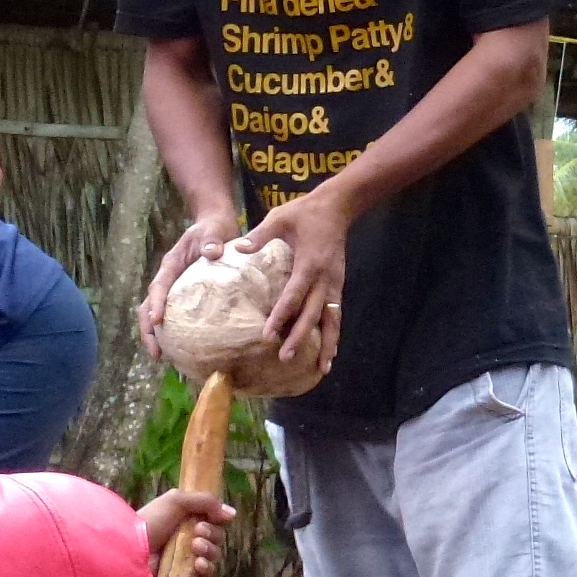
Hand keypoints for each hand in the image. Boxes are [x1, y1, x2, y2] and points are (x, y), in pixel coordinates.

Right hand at [137, 213, 243, 359]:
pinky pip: (174, 316)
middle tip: (155, 353)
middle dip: (148, 331)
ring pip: (156, 314)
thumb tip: (212, 252)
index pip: (158, 286)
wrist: (216, 225)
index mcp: (171, 265)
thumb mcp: (213, 230)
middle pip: (148, 307)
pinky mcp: (184, 296)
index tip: (156, 320)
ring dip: (156, 336)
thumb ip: (211, 240)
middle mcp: (168, 279)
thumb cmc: (213, 228)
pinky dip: (173, 332)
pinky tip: (182, 349)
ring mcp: (174, 289)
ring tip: (162, 357)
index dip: (156, 304)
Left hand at [137, 488, 233, 574]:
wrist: (132, 548)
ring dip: (210, 550)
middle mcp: (187, 538)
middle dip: (212, 535)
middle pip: (216, 539)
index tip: (209, 518)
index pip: (213, 521)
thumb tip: (232, 513)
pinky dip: (205, 568)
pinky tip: (197, 564)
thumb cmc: (151, 521)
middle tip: (197, 532)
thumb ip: (206, 501)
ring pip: (213, 556)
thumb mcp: (177, 500)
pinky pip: (205, 574)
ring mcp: (185, 559)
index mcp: (186, 520)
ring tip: (195, 548)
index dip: (216, 521)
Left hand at [233, 185, 351, 369]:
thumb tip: (238, 249)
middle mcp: (325, 279)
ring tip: (321, 369)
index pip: (293, 295)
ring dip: (326, 345)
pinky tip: (331, 354)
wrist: (337, 207)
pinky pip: (337, 315)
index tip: (267, 336)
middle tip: (285, 358)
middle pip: (313, 314)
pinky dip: (334, 335)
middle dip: (300, 338)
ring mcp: (334, 284)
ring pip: (332, 320)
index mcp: (308, 263)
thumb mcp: (279, 217)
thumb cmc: (303, 212)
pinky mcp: (338, 286)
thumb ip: (260, 235)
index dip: (281, 316)